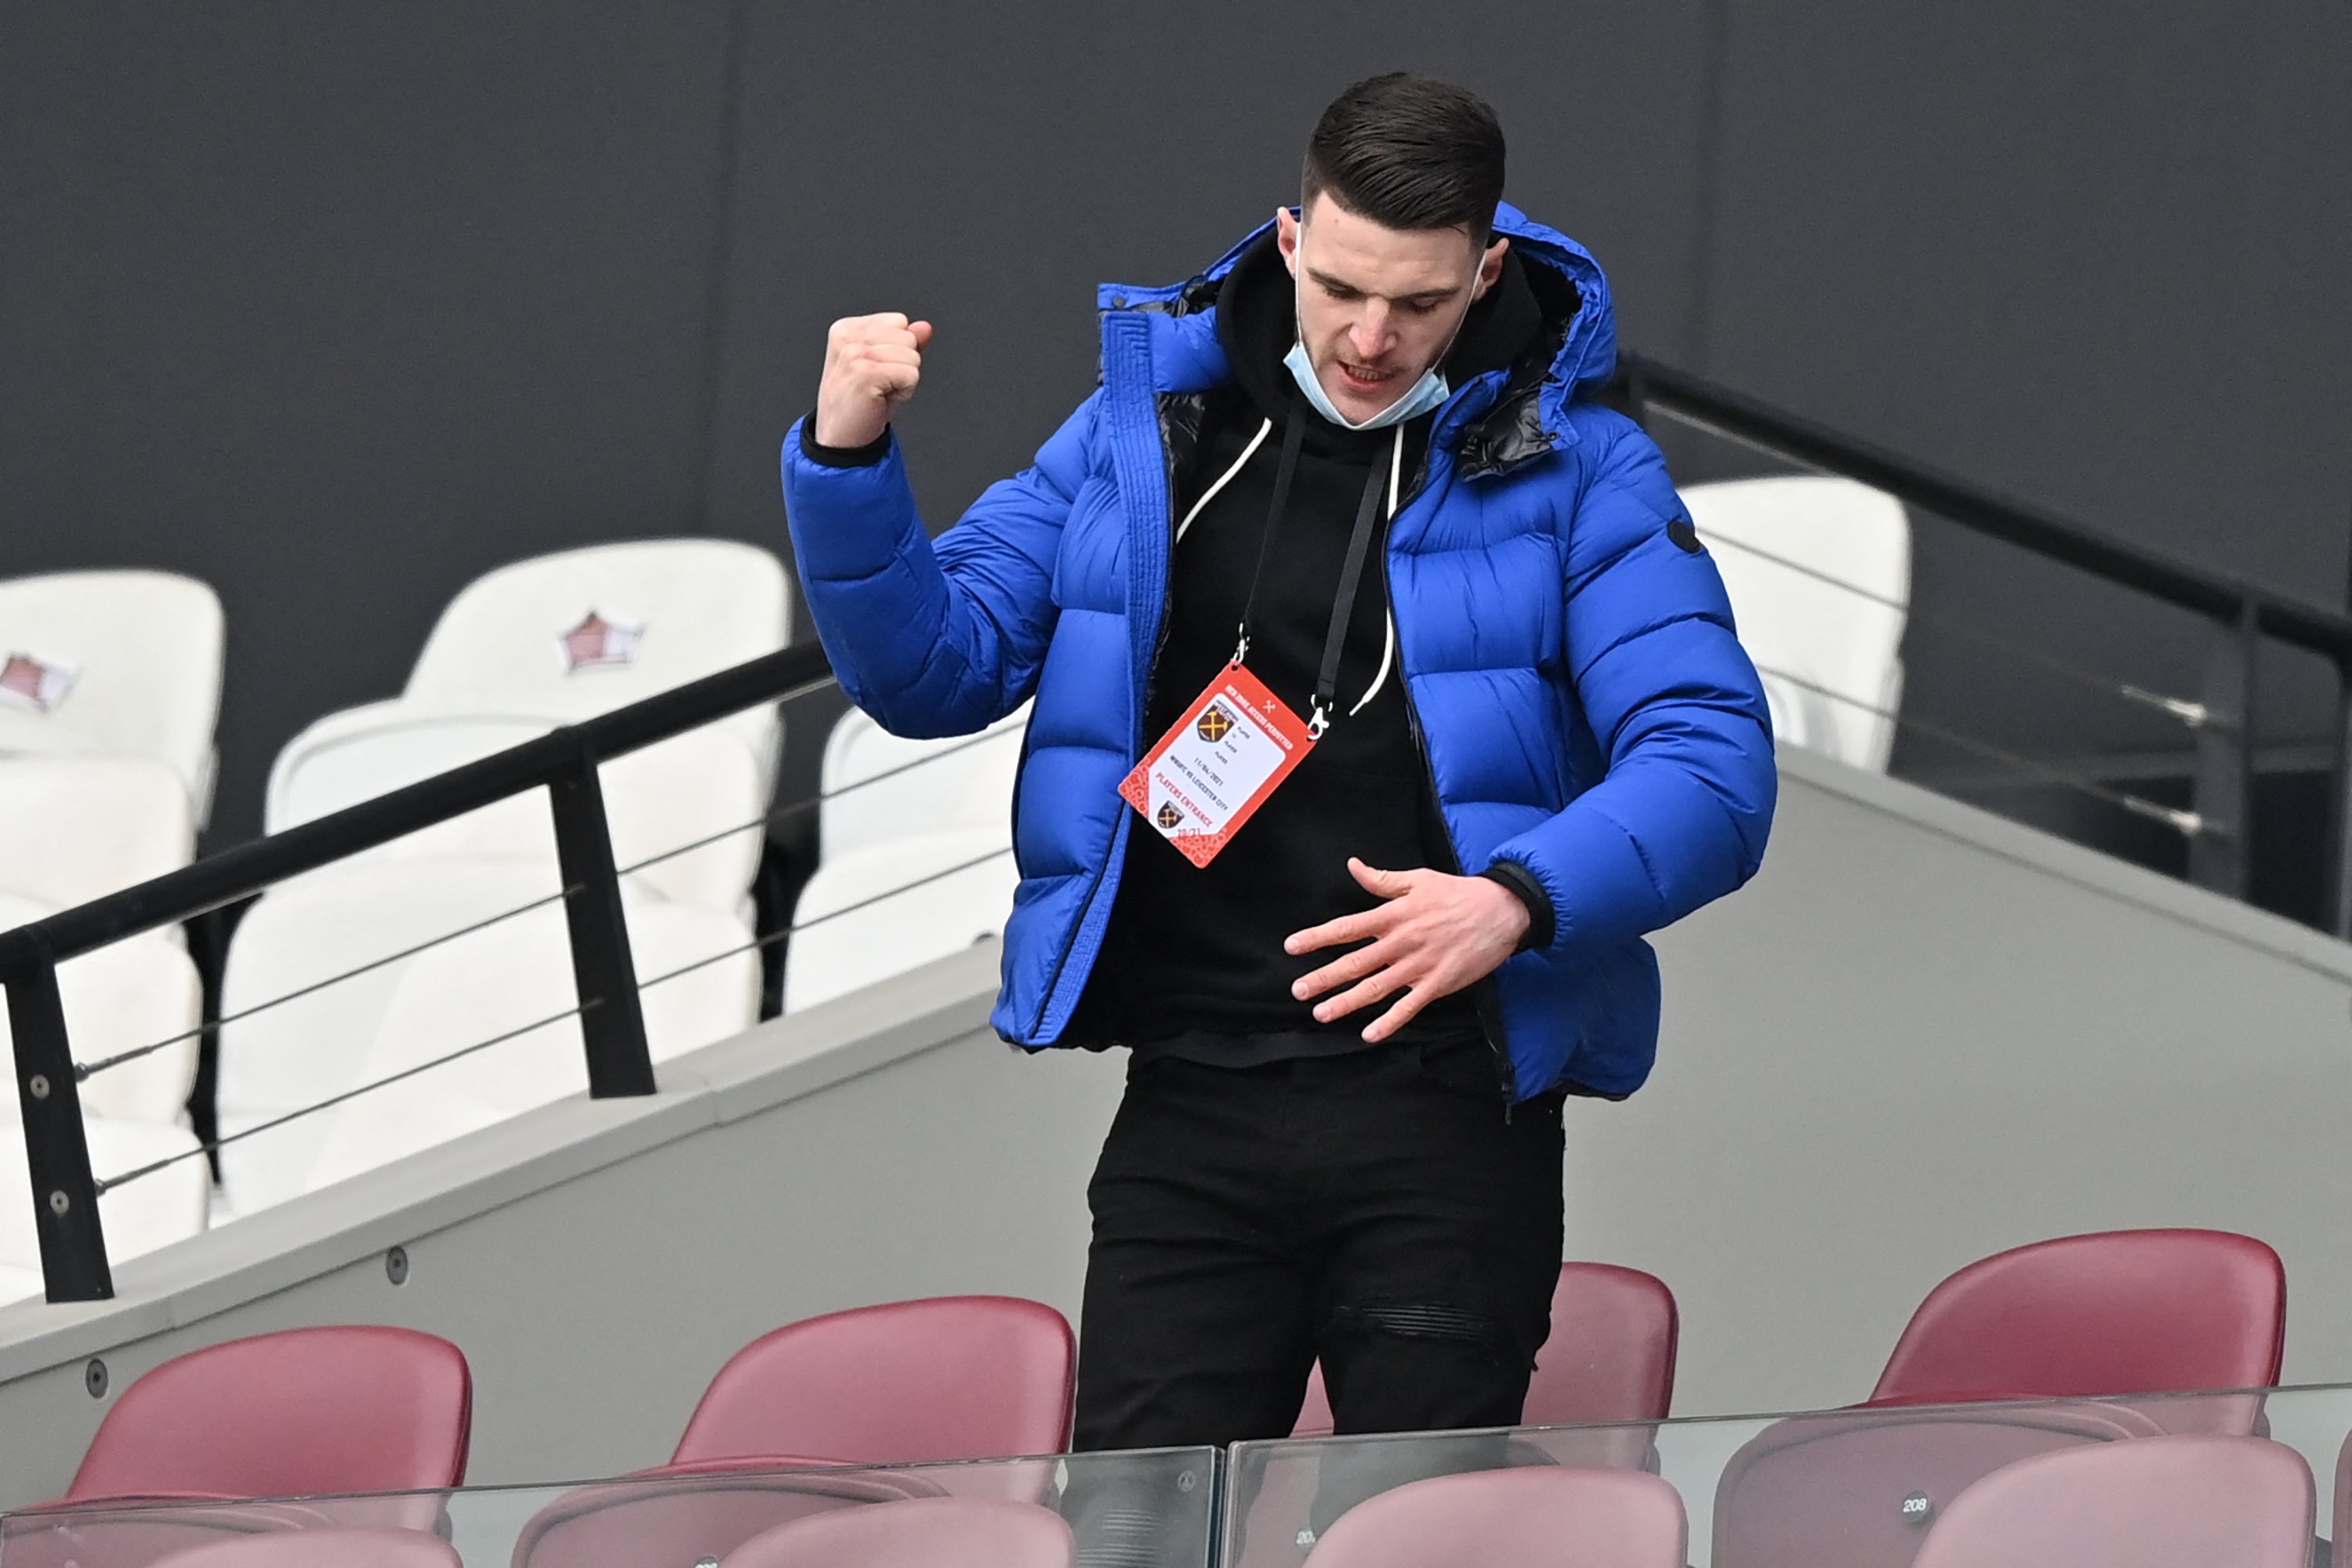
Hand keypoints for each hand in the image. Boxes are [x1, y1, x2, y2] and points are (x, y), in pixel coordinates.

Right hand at [814, 312, 933, 449]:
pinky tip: (882, 401)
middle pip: (908, 337)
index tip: (876, 371)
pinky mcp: (866, 373)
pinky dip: (904, 393)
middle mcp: (848, 337)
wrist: (841, 439)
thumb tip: (925, 327)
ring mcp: (855, 354)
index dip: (898, 350)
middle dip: (903, 364)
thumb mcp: (884, 366)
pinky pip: (912, 375)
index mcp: (847, 329)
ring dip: (903, 380)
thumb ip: (904, 343)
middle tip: (879, 385)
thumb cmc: (859, 404)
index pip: (899, 322)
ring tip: (879, 393)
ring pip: (912, 356)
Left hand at [1286, 858, 1530, 1043]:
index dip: (1317, 937)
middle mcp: (1401, 942)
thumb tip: (1353, 865)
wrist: (1501, 911)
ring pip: (1376, 988)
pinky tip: (1369, 1034)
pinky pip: (1409, 1006)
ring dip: (1347, 1003)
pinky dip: (1389, 1021)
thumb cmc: (1457, 894)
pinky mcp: (1438, 983)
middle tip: (1298, 990)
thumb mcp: (1418, 879)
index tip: (1292, 947)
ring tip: (1321, 1013)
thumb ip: (1382, 880)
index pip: (1347, 927)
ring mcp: (1419, 965)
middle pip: (1355, 963)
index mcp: (1394, 915)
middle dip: (1324, 977)